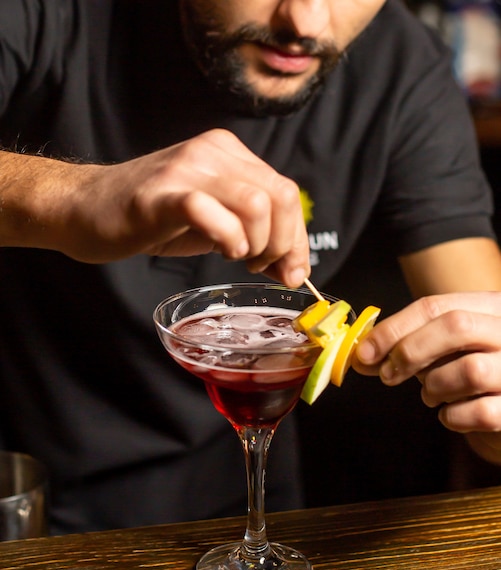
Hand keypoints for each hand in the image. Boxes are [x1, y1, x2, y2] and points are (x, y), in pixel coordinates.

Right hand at [0, 129, 309, 286]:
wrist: (86, 208)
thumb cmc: (153, 218)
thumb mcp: (214, 225)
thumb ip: (254, 239)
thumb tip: (295, 271)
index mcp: (231, 154)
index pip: (287, 193)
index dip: (298, 239)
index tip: (293, 272)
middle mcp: (215, 152)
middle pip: (282, 196)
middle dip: (282, 244)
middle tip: (258, 266)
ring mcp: (187, 169)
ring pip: (256, 204)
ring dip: (258, 244)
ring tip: (236, 257)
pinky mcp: (161, 194)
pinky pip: (209, 210)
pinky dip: (227, 237)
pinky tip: (222, 250)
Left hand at [353, 293, 500, 442]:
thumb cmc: (475, 372)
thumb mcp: (446, 349)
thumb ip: (409, 346)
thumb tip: (364, 357)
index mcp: (492, 306)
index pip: (436, 306)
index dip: (394, 328)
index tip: (365, 352)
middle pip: (456, 326)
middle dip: (410, 351)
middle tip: (388, 374)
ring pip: (470, 370)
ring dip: (434, 387)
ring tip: (431, 394)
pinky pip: (481, 413)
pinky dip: (454, 417)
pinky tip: (451, 414)